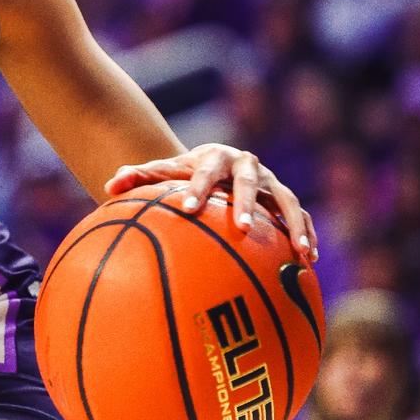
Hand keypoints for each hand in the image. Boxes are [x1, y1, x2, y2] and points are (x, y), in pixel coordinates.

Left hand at [103, 142, 317, 263]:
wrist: (214, 163)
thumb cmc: (183, 173)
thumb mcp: (163, 172)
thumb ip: (138, 176)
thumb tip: (109, 185)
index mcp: (214, 158)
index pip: (203, 173)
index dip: (197, 189)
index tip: (187, 208)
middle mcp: (247, 167)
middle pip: (250, 183)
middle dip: (247, 204)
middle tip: (242, 228)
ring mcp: (271, 182)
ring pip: (288, 201)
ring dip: (294, 224)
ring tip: (300, 251)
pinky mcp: (285, 199)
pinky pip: (302, 216)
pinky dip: (307, 234)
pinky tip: (311, 260)